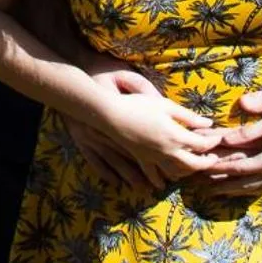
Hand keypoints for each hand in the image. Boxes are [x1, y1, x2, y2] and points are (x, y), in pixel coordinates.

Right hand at [58, 65, 169, 188]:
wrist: (75, 78)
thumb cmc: (104, 75)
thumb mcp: (133, 80)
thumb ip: (153, 92)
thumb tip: (171, 105)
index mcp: (132, 119)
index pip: (157, 141)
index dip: (171, 151)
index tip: (185, 159)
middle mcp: (115, 135)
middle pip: (138, 158)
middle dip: (155, 172)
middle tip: (170, 182)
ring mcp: (99, 141)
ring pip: (119, 164)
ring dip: (133, 177)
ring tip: (147, 187)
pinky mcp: (85, 142)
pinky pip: (97, 163)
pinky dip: (107, 174)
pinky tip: (116, 182)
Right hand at [88, 86, 223, 190]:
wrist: (112, 115)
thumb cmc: (139, 106)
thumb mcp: (166, 105)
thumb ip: (188, 116)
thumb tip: (208, 123)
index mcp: (175, 136)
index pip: (201, 144)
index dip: (212, 141)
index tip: (216, 136)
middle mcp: (168, 151)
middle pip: (194, 164)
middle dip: (206, 162)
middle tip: (213, 157)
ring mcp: (154, 158)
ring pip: (177, 173)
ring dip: (188, 172)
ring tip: (193, 165)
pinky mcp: (142, 160)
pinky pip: (154, 176)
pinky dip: (161, 181)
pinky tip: (165, 182)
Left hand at [198, 89, 261, 195]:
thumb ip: (246, 132)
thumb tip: (224, 138)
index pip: (236, 168)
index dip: (217, 169)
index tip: (201, 169)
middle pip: (243, 184)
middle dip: (222, 186)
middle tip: (204, 189)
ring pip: (254, 189)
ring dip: (236, 190)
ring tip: (219, 192)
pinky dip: (251, 190)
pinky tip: (245, 189)